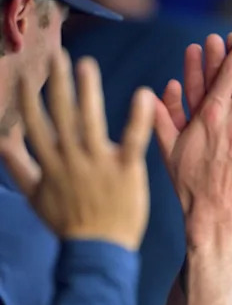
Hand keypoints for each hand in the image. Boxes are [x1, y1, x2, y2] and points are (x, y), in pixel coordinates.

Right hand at [0, 51, 153, 249]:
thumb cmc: (70, 223)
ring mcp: (98, 163)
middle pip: (60, 114)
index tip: (27, 74)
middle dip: (57, 83)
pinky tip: (144, 94)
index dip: (30, 98)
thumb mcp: (36, 196)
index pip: (35, 123)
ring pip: (90, 121)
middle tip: (58, 54)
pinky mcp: (126, 169)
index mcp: (51, 162)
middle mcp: (71, 158)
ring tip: (86, 65)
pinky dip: (137, 117)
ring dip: (87, 91)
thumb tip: (2, 142)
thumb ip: (19, 167)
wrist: (99, 250)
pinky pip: (132, 139)